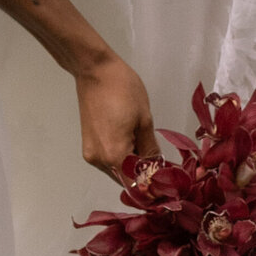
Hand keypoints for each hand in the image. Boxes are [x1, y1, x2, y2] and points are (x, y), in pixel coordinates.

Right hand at [75, 52, 158, 179]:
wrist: (94, 69)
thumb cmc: (122, 89)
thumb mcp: (144, 119)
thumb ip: (151, 150)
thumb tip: (158, 170)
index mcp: (114, 155)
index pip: (137, 185)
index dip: (153, 186)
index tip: (168, 182)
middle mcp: (99, 160)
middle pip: (126, 179)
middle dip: (144, 175)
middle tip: (162, 163)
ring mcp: (91, 153)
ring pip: (117, 171)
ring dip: (132, 165)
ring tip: (146, 148)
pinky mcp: (88, 144)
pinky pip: (108, 160)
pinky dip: (121, 157)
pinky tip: (131, 141)